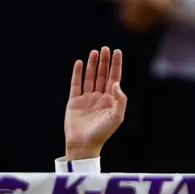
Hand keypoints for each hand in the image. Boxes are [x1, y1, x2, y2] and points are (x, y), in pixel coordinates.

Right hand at [65, 46, 127, 160]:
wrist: (83, 144)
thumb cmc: (102, 133)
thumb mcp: (116, 117)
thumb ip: (120, 100)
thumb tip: (116, 84)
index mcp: (110, 101)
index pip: (114, 78)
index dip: (116, 65)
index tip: (117, 52)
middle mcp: (99, 98)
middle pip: (103, 75)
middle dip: (104, 62)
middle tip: (105, 49)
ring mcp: (86, 99)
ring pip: (90, 77)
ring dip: (92, 65)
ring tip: (94, 52)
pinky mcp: (74, 101)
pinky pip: (76, 84)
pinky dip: (77, 73)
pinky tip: (79, 63)